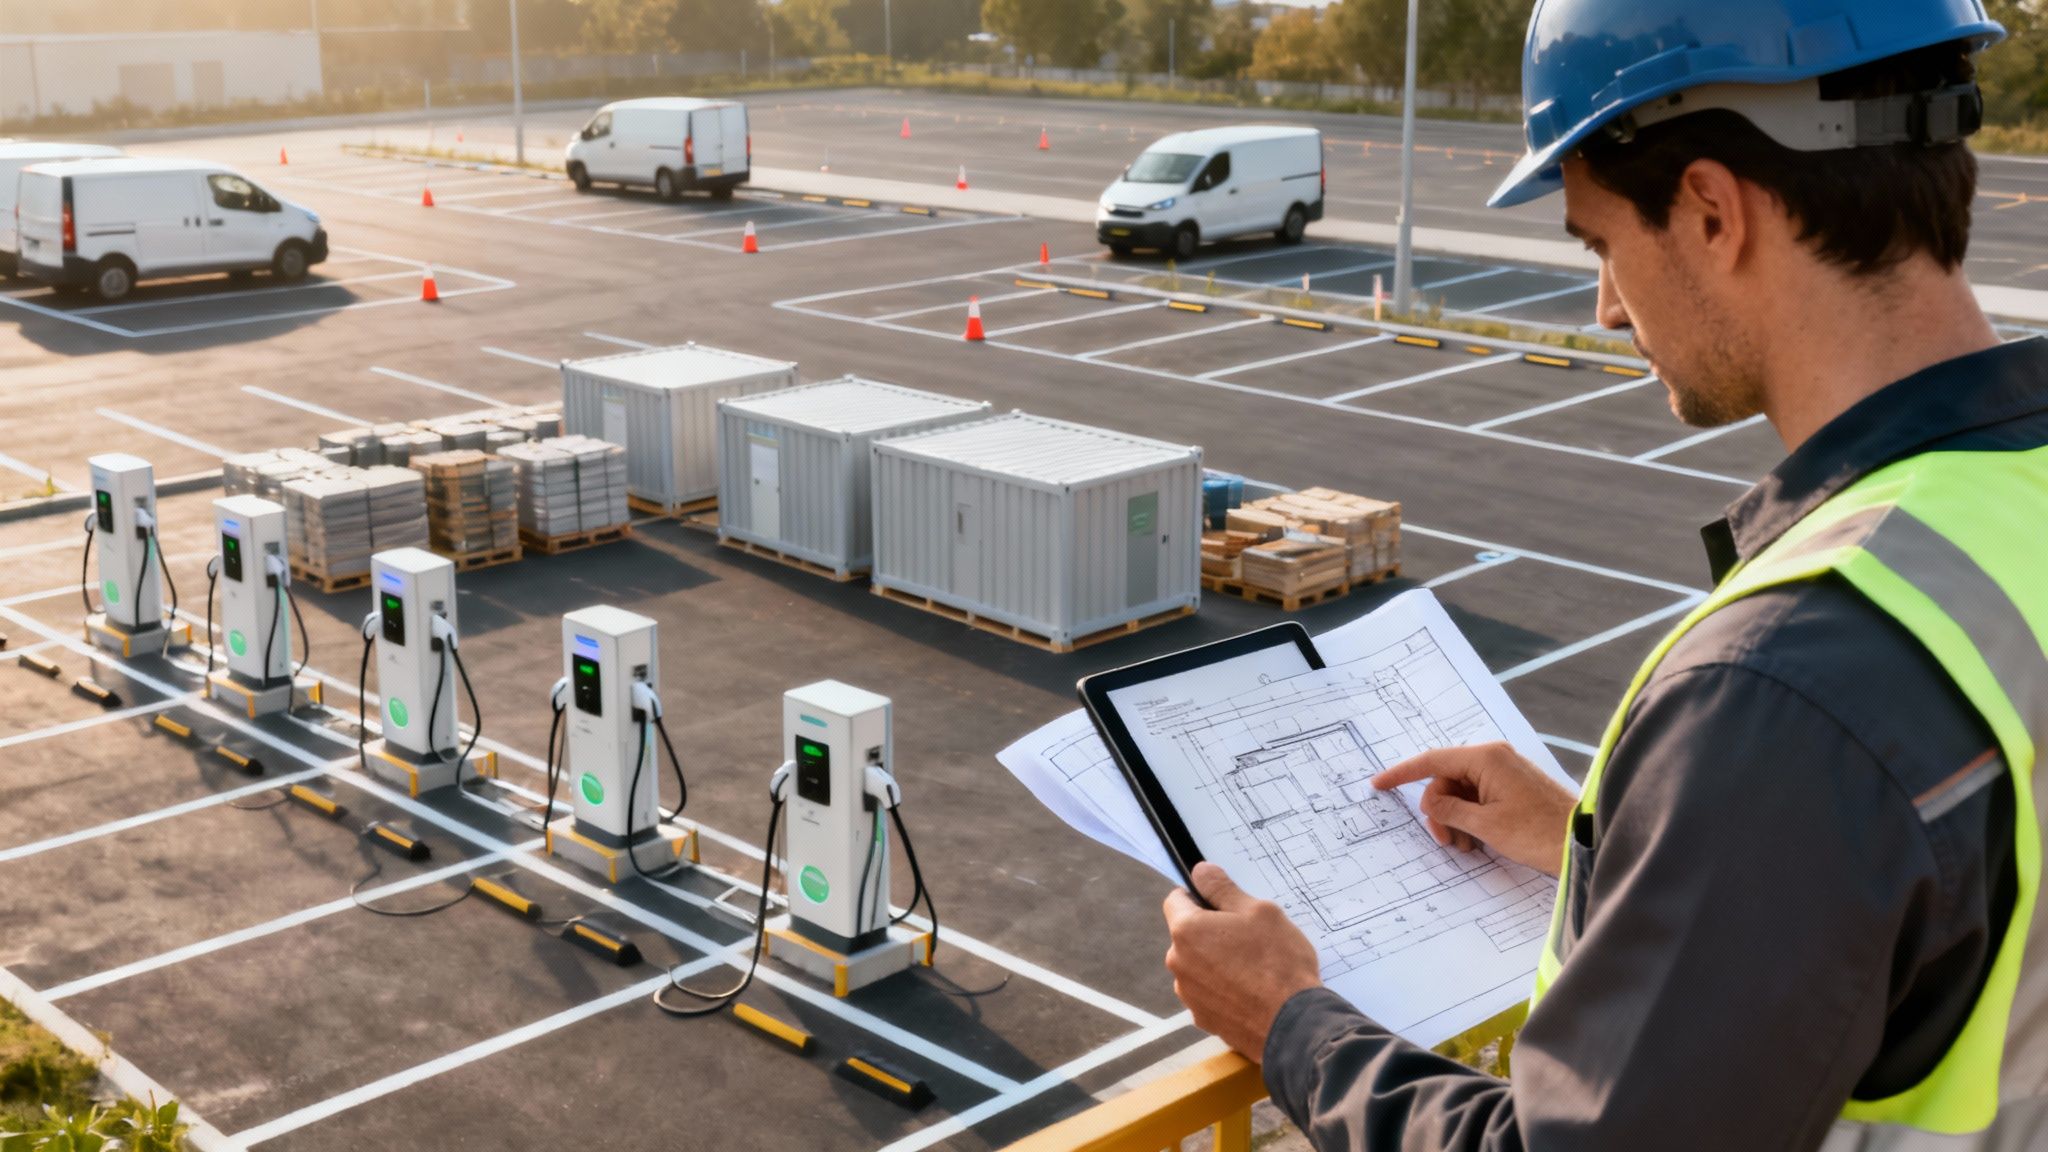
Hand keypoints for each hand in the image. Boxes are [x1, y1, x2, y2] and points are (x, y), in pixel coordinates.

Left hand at [1163, 862, 1321, 1057]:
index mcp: (1186, 931)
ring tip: (1254, 966)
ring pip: (1198, 964)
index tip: (1222, 902)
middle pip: (1187, 935)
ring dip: (1217, 960)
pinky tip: (1252, 990)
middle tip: (1248, 935)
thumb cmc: (1278, 964)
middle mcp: (1179, 964)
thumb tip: (1200, 872)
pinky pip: (1209, 992)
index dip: (1199, 896)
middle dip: (1211, 930)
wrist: (1294, 1025)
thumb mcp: (1258, 911)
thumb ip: (1223, 888)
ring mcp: (1189, 995)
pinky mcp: (1203, 1018)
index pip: (1176, 900)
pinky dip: (1224, 987)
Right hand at [1373, 741, 1577, 875]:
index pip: (1432, 760)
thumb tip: (1429, 804)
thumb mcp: (1486, 826)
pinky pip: (1479, 798)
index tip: (1379, 784)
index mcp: (1486, 759)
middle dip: (1440, 812)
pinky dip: (1471, 819)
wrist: (1582, 842)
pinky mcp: (1513, 787)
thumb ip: (1449, 811)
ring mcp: (1505, 772)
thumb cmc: (1539, 832)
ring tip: (1467, 847)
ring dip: (1456, 820)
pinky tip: (1478, 842)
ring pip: (1461, 792)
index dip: (1402, 773)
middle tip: (1445, 841)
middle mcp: (1494, 758)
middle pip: (1446, 780)